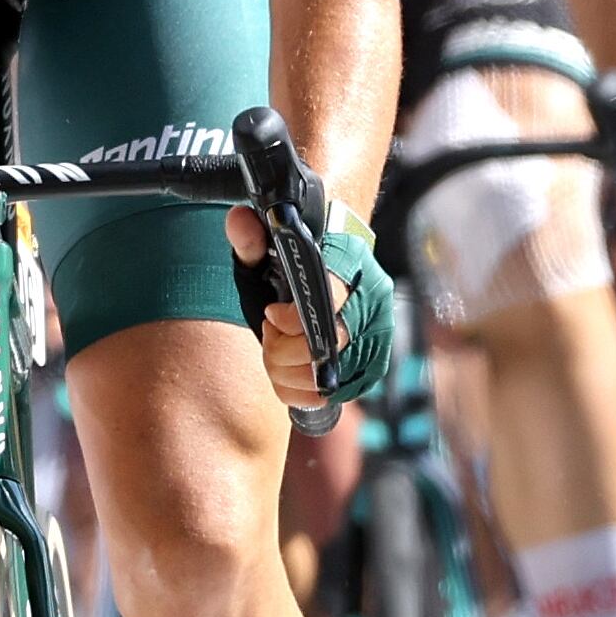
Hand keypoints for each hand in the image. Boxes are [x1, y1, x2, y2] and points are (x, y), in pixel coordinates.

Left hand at [229, 206, 394, 411]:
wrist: (332, 274)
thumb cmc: (297, 263)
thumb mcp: (270, 247)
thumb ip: (252, 236)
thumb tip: (238, 220)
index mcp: (353, 263)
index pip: (328, 298)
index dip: (292, 318)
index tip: (270, 314)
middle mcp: (374, 301)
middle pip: (331, 343)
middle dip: (285, 349)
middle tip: (269, 335)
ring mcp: (378, 337)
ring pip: (331, 376)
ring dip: (288, 373)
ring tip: (276, 351)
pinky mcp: (372, 366)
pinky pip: (335, 396)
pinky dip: (300, 392)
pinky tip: (286, 373)